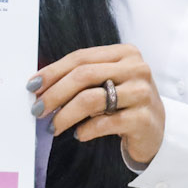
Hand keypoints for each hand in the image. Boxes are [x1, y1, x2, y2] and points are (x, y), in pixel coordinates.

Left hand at [30, 44, 166, 167]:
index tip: (33, 86)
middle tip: (38, 109)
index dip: (53, 71)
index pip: (81, 57)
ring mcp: (142, 93)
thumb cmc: (124, 103)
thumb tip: (40, 85)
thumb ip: (82, 77)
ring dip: (65, 115)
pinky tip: (79, 134)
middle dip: (55, 93)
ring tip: (53, 127)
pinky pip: (104, 123)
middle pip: (84, 75)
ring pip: (91, 99)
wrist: (155, 130)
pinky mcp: (143, 118)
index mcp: (125, 53)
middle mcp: (136, 69)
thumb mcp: (107, 82)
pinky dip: (85, 130)